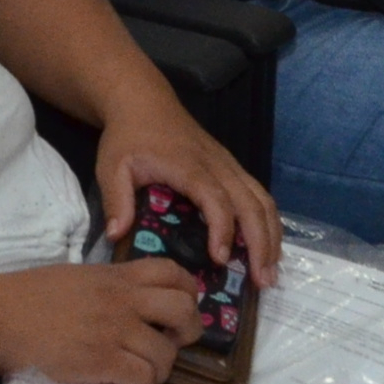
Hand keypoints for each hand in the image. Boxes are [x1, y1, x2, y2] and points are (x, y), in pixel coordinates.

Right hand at [0, 256, 202, 383]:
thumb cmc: (29, 294)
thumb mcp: (78, 276)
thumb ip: (110, 285)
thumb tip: (133, 301)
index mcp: (116, 276)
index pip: (173, 272)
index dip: (190, 290)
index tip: (183, 305)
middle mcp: (122, 301)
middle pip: (184, 310)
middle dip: (189, 330)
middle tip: (174, 341)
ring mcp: (114, 332)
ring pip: (167, 354)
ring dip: (161, 367)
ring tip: (143, 369)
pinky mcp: (102, 362)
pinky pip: (144, 378)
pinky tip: (126, 381)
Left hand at [95, 95, 280, 286]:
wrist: (144, 102)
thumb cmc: (129, 136)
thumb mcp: (112, 166)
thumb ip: (116, 200)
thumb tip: (118, 236)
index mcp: (189, 167)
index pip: (215, 199)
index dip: (222, 230)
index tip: (220, 259)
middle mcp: (218, 166)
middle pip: (251, 204)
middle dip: (261, 244)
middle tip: (262, 281)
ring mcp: (229, 165)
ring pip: (262, 199)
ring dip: (271, 235)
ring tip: (270, 272)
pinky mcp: (231, 167)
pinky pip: (258, 194)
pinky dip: (268, 222)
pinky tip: (267, 247)